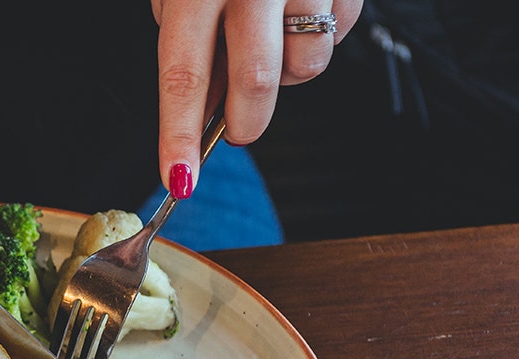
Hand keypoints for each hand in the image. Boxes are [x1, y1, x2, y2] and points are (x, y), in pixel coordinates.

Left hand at [151, 0, 361, 197]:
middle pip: (256, 83)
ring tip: (272, 35)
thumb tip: (203, 105)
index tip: (179, 180)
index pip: (183, 74)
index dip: (178, 135)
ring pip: (305, 65)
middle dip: (246, 123)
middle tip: (237, 130)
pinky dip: (318, 35)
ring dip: (288, 72)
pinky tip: (302, 6)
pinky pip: (339, 35)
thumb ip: (186, 35)